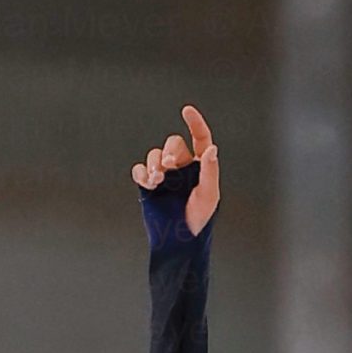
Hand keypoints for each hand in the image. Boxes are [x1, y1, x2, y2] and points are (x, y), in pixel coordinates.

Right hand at [132, 103, 219, 235]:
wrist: (179, 242)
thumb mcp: (208, 196)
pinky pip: (140, 171)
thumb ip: (210, 171)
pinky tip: (147, 182)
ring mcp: (164, 176)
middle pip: (172, 145)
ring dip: (154, 163)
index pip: (199, 138)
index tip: (186, 111)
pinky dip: (141, 173)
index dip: (195, 123)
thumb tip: (211, 149)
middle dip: (169, 152)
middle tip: (169, 166)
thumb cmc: (198, 220)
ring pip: (155, 155)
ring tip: (157, 179)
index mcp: (199, 166)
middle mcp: (182, 167)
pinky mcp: (147, 186)